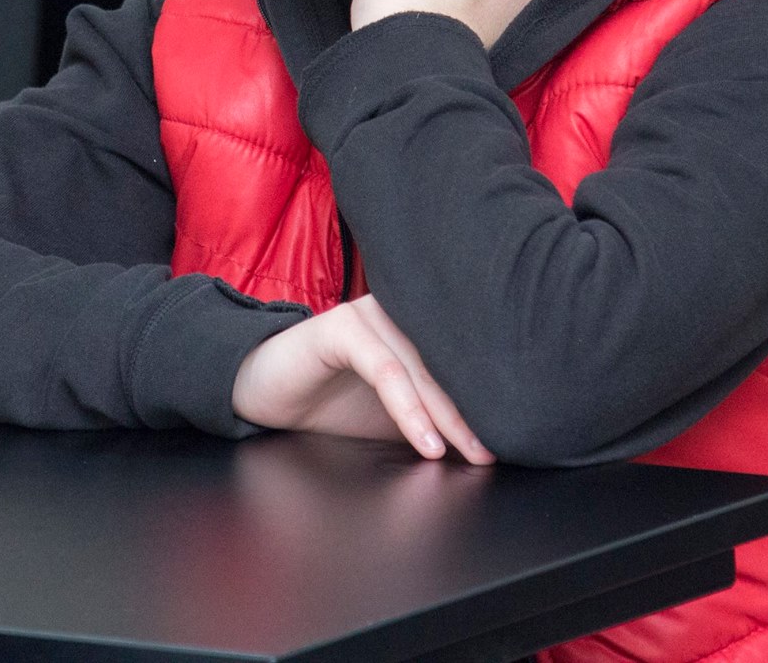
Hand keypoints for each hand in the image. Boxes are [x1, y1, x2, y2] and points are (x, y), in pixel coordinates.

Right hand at [231, 294, 492, 462]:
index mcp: (413, 328)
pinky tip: (426, 441)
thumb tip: (479, 449)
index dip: (483, 405)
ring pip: (421, 369)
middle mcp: (397, 313)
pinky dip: (409, 408)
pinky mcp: (342, 327)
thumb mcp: (386, 419)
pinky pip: (387, 371)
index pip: (457, 366)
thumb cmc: (327, 403)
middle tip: (493, 453)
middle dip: (473, 414)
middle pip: (446, 366)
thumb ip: (426, 422)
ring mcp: (371, 316)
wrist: (261, 392)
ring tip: (469, 451)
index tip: (506, 443)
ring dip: (447, 415)